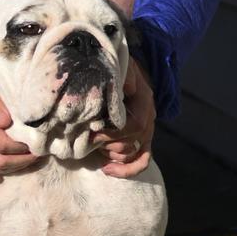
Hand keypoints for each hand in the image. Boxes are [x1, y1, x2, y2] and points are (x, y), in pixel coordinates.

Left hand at [95, 58, 154, 177]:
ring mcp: (145, 130)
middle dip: (107, 143)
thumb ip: (119, 75)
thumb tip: (124, 89)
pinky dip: (125, 169)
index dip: (113, 132)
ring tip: (94, 143)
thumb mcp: (117, 65)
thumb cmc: (115, 67)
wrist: (122, 69)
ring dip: (111, 153)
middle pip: (132, 142)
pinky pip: (141, 160)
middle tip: (88, 136)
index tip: (92, 131)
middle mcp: (148, 117)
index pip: (136, 124)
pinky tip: (107, 169)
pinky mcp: (139, 140)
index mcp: (143, 99)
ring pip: (132, 153)